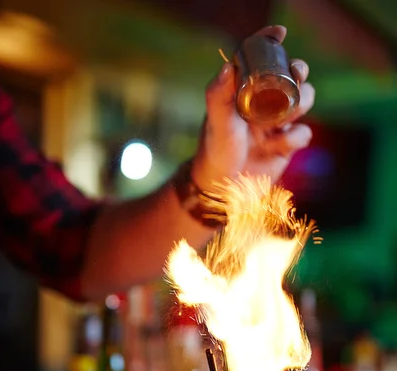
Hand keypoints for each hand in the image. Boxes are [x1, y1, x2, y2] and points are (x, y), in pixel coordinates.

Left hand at [192, 25, 314, 189]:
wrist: (223, 186)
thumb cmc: (215, 150)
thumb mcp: (216, 121)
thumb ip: (219, 94)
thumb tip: (229, 66)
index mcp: (246, 91)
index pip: (261, 59)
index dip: (271, 42)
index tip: (280, 34)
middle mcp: (264, 103)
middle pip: (293, 75)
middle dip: (299, 70)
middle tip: (296, 73)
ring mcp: (278, 123)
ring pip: (304, 100)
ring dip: (302, 102)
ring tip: (283, 119)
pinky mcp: (287, 145)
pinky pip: (304, 133)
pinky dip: (296, 137)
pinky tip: (279, 145)